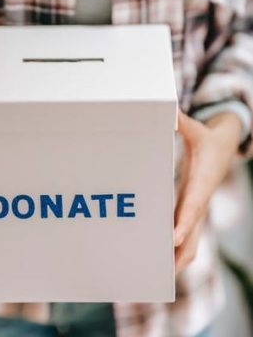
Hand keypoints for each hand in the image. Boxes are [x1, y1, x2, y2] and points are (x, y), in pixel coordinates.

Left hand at [175, 110, 241, 272]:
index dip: (185, 221)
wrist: (224, 148)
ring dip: (180, 255)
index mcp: (201, 181)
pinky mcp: (193, 208)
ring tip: (160, 275)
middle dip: (180, 250)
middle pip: (193, 229)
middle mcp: (200, 198)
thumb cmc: (208, 140)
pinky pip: (188, 232)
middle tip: (163, 271)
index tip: (174, 236)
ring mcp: (197, 206)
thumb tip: (169, 110)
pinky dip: (179, 247)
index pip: (193, 204)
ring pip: (192, 236)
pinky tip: (164, 260)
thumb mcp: (197, 129)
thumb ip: (182, 122)